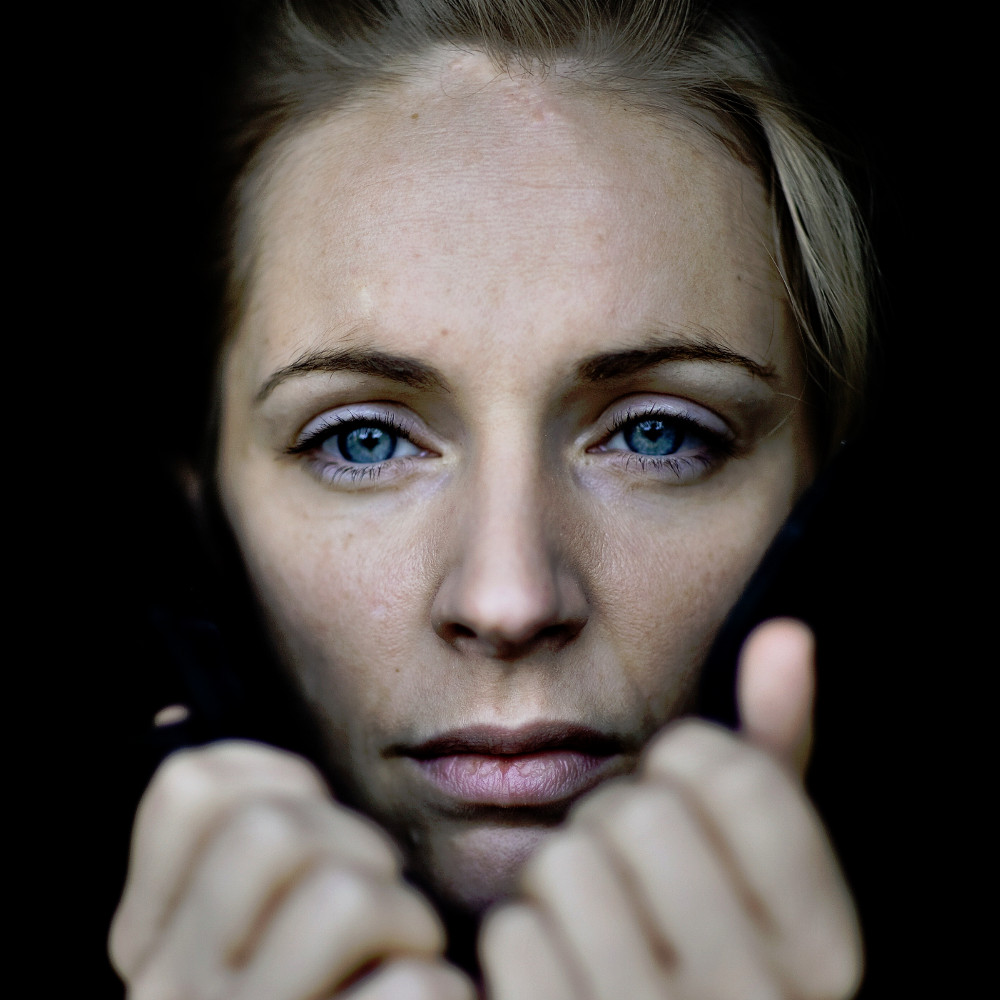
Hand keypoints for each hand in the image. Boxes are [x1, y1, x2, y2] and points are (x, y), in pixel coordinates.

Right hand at [110, 740, 472, 999]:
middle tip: (380, 904)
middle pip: (274, 832)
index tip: (315, 823)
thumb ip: (214, 853)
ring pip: (342, 898)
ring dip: (406, 923)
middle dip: (356, 850)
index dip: (277, 778)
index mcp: (149, 945)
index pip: (194, 788)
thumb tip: (173, 716)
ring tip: (408, 965)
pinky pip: (406, 991)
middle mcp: (172, 996)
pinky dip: (440, 996)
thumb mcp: (230, 941)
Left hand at [480, 619, 861, 999]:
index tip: (678, 785)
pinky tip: (553, 968)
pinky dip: (518, 938)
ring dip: (557, 875)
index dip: (691, 757)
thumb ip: (776, 746)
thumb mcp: (753, 853)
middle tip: (625, 862)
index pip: (740, 778)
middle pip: (641, 814)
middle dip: (615, 817)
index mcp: (824, 948)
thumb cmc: (692, 928)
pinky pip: (513, 937)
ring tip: (588, 913)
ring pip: (566, 865)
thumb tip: (788, 632)